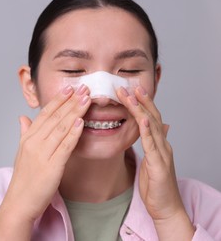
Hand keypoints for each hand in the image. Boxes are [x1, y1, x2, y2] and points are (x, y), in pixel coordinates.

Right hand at [0, 85, 90, 239]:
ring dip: (75, 112)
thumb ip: (24, 133)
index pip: (44, 114)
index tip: (70, 88)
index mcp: (28, 138)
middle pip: (54, 117)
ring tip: (86, 99)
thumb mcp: (22, 153)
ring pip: (61, 128)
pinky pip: (64, 146)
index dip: (58, 100)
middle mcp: (33, 143)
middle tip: (84, 87)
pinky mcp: (51, 166)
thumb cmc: (23, 180)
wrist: (19, 203)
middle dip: (70, 101)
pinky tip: (81, 121)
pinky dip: (73, 133)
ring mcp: (42, 154)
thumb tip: (22, 118)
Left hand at [117, 86, 193, 239]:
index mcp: (158, 144)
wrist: (166, 208)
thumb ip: (151, 144)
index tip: (128, 90)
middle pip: (150, 117)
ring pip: (152, 126)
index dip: (140, 103)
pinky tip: (141, 120)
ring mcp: (162, 153)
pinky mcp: (160, 165)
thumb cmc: (156, 186)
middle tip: (126, 85)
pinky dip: (147, 131)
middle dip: (139, 100)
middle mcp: (162, 145)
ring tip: (131, 95)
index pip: (148, 118)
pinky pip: (153, 145)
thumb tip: (155, 127)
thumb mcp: (151, 161)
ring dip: (141, 109)